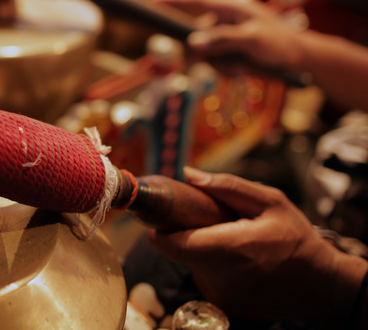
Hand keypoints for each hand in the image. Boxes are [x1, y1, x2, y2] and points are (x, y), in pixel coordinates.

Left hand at [148, 167, 367, 327]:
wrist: (320, 286)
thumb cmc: (297, 239)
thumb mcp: (271, 202)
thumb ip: (228, 186)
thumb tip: (188, 174)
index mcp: (231, 247)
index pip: (173, 245)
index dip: (158, 231)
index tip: (160, 216)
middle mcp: (221, 275)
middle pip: (182, 250)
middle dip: (186, 232)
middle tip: (206, 220)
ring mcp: (220, 294)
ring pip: (192, 264)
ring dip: (200, 249)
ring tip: (229, 239)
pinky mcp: (223, 305)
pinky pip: (205, 278)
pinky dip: (212, 266)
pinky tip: (236, 260)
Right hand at [150, 0, 309, 76]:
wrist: (300, 59)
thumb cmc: (280, 43)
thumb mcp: (252, 40)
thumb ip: (221, 40)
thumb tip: (192, 44)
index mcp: (229, 6)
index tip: (150, 0)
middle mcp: (224, 18)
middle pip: (196, 34)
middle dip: (206, 53)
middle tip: (219, 64)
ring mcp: (225, 34)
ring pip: (204, 52)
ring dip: (218, 64)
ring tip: (241, 68)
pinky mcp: (229, 48)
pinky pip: (214, 61)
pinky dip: (224, 68)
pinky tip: (242, 70)